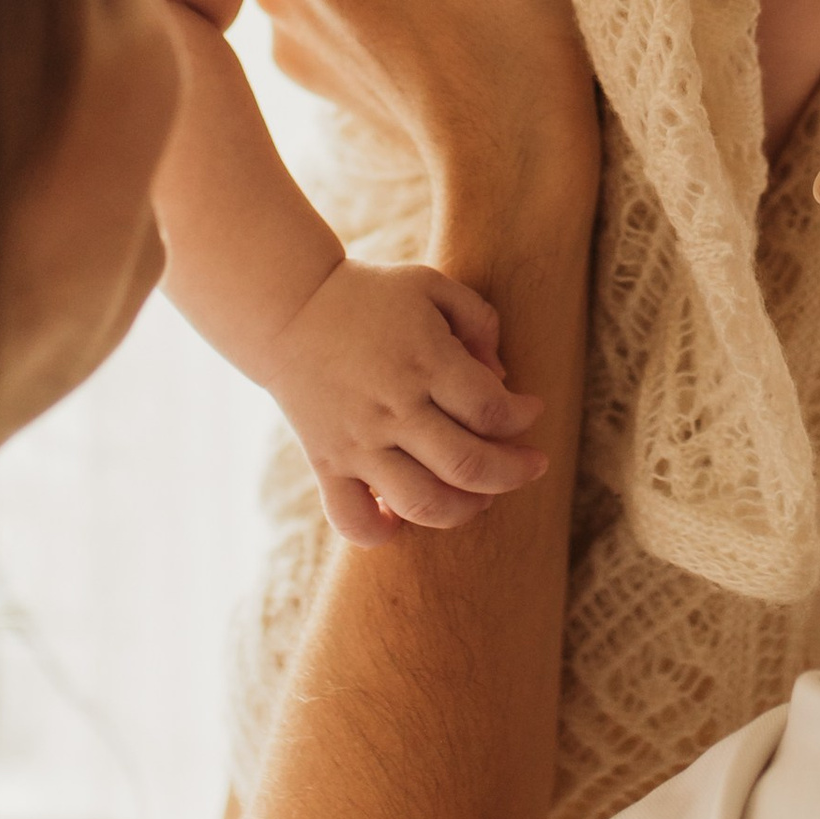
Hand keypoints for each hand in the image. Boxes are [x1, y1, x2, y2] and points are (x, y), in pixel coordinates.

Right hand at [271, 249, 545, 543]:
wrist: (288, 309)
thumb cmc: (369, 296)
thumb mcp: (431, 285)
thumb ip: (478, 320)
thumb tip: (503, 378)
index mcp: (425, 361)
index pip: (492, 409)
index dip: (523, 416)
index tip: (529, 409)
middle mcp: (394, 408)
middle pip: (469, 466)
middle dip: (514, 473)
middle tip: (530, 464)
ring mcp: (359, 442)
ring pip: (423, 503)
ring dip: (464, 510)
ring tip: (480, 497)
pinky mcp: (328, 463)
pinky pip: (353, 520)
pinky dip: (381, 533)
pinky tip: (401, 519)